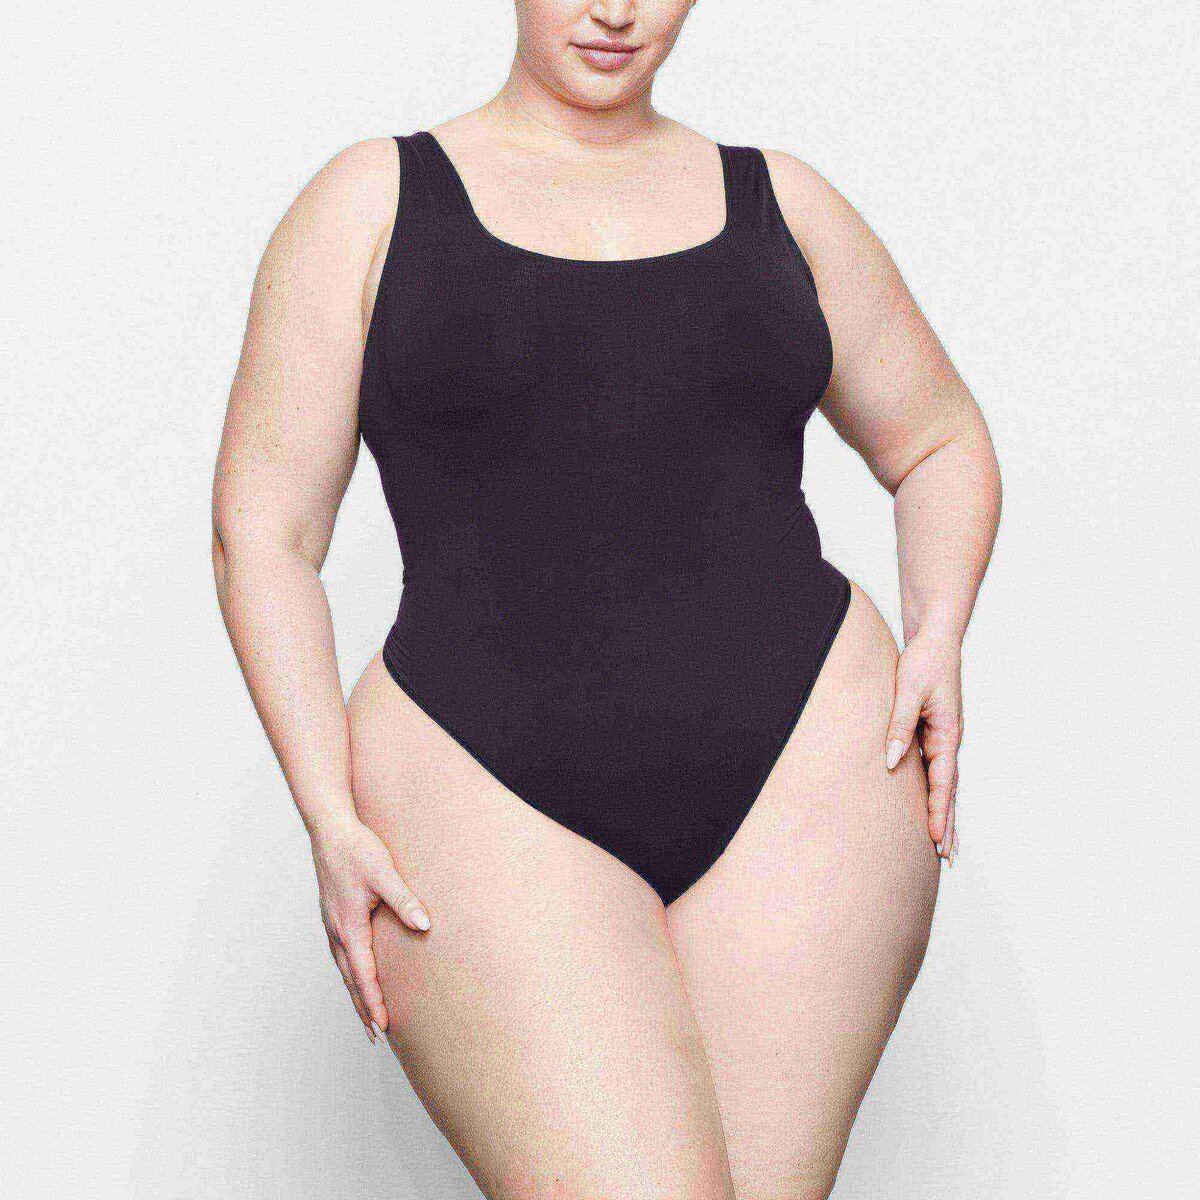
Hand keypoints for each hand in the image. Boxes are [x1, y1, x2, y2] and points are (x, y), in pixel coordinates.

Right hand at [309, 814, 430, 1040]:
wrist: (329, 829)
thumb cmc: (356, 850)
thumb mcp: (384, 873)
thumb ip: (404, 900)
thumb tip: (425, 925)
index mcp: (348, 926)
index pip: (363, 975)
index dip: (373, 1003)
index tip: (382, 1028)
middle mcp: (336, 931)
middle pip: (350, 980)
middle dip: (363, 1008)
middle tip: (376, 1037)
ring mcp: (332, 924)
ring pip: (344, 969)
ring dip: (356, 993)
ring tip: (368, 1016)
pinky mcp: (333, 916)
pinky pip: (342, 954)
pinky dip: (350, 973)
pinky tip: (358, 975)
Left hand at [884, 631, 962, 864]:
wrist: (936, 639)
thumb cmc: (924, 662)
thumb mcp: (908, 692)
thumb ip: (899, 726)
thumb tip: (892, 762)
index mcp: (948, 734)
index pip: (944, 782)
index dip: (939, 812)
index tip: (937, 839)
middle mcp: (948, 740)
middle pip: (949, 790)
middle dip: (947, 823)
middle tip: (946, 858)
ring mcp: (942, 738)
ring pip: (943, 783)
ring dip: (943, 812)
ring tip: (942, 843)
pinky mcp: (932, 732)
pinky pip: (934, 769)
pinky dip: (934, 791)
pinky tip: (928, 805)